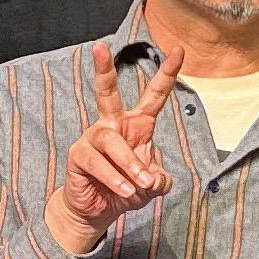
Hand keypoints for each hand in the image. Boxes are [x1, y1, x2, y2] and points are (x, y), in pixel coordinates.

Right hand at [49, 43, 181, 254]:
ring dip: (130, 165)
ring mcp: (93, 139)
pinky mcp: (78, 156)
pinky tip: (125, 190)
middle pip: (106, 92)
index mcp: (136, 124)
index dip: (167, 74)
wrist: (97, 211)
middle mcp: (113, 125)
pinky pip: (97, 162)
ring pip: (112, 142)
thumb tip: (156, 178)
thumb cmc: (125, 190)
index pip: (154, 96)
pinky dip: (114, 178)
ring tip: (141, 184)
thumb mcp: (152, 187)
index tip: (179, 50)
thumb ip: (160, 180)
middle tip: (99, 46)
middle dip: (103, 69)